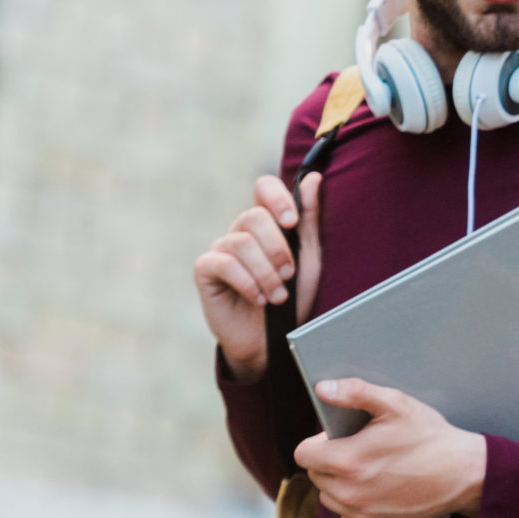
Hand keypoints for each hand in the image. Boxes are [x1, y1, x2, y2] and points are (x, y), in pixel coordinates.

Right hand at [193, 173, 321, 380]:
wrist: (273, 339)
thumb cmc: (293, 297)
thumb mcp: (309, 258)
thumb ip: (310, 220)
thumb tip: (313, 178)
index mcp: (267, 224)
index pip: (263, 187)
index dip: (277, 198)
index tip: (292, 222)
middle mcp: (241, 231)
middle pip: (253, 217)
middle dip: (278, 249)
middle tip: (289, 274)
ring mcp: (220, 249)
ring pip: (241, 243)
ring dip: (266, 272)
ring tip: (278, 295)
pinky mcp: (205, 270)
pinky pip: (223, 264)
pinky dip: (247, 283)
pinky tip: (258, 299)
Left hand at [293, 378, 486, 517]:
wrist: (465, 473)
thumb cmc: (431, 437)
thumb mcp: (397, 404)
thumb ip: (356, 392)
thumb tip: (323, 389)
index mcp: (346, 460)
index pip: (303, 454)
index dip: (320, 442)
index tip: (341, 439)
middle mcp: (348, 492)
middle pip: (316, 475)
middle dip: (331, 462)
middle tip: (363, 452)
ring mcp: (360, 513)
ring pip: (329, 498)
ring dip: (341, 486)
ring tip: (371, 473)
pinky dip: (353, 511)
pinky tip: (374, 495)